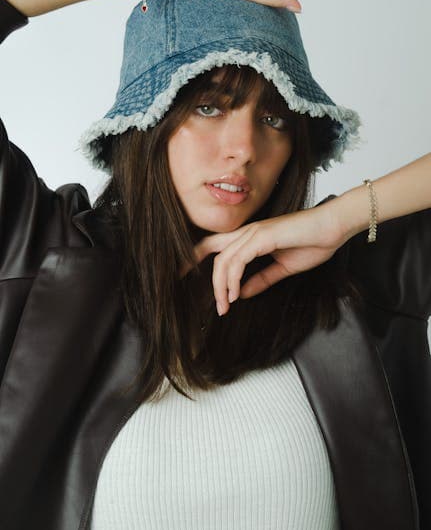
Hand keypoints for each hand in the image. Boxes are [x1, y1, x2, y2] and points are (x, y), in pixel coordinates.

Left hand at [183, 201, 345, 315]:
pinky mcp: (262, 237)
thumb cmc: (313, 243)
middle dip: (190, 264)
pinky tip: (235, 295)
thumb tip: (242, 293)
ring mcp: (254, 233)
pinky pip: (238, 260)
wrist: (333, 229)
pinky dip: (233, 280)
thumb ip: (262, 279)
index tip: (184, 274)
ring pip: (223, 260)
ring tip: (224, 306)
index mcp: (251, 237)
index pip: (215, 245)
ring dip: (220, 287)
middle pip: (209, 248)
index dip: (196, 257)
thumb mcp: (283, 268)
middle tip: (181, 285)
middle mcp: (247, 233)